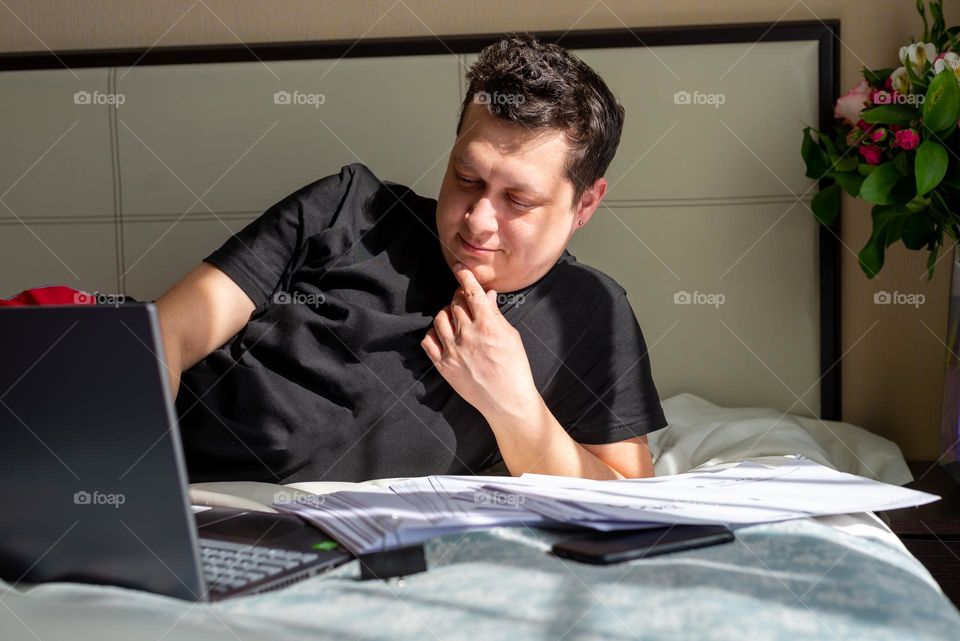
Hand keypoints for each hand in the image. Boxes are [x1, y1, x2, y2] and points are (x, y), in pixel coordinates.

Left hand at [421, 263, 539, 418]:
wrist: (506, 401)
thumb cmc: (515, 369)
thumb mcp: (511, 336)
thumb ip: (495, 314)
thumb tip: (487, 294)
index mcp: (487, 326)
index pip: (472, 292)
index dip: (464, 276)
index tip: (460, 269)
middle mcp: (467, 336)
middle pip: (455, 303)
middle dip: (458, 295)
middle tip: (464, 297)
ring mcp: (453, 351)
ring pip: (440, 318)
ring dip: (447, 312)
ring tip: (456, 317)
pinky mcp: (443, 365)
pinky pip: (428, 340)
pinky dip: (433, 332)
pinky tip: (443, 334)